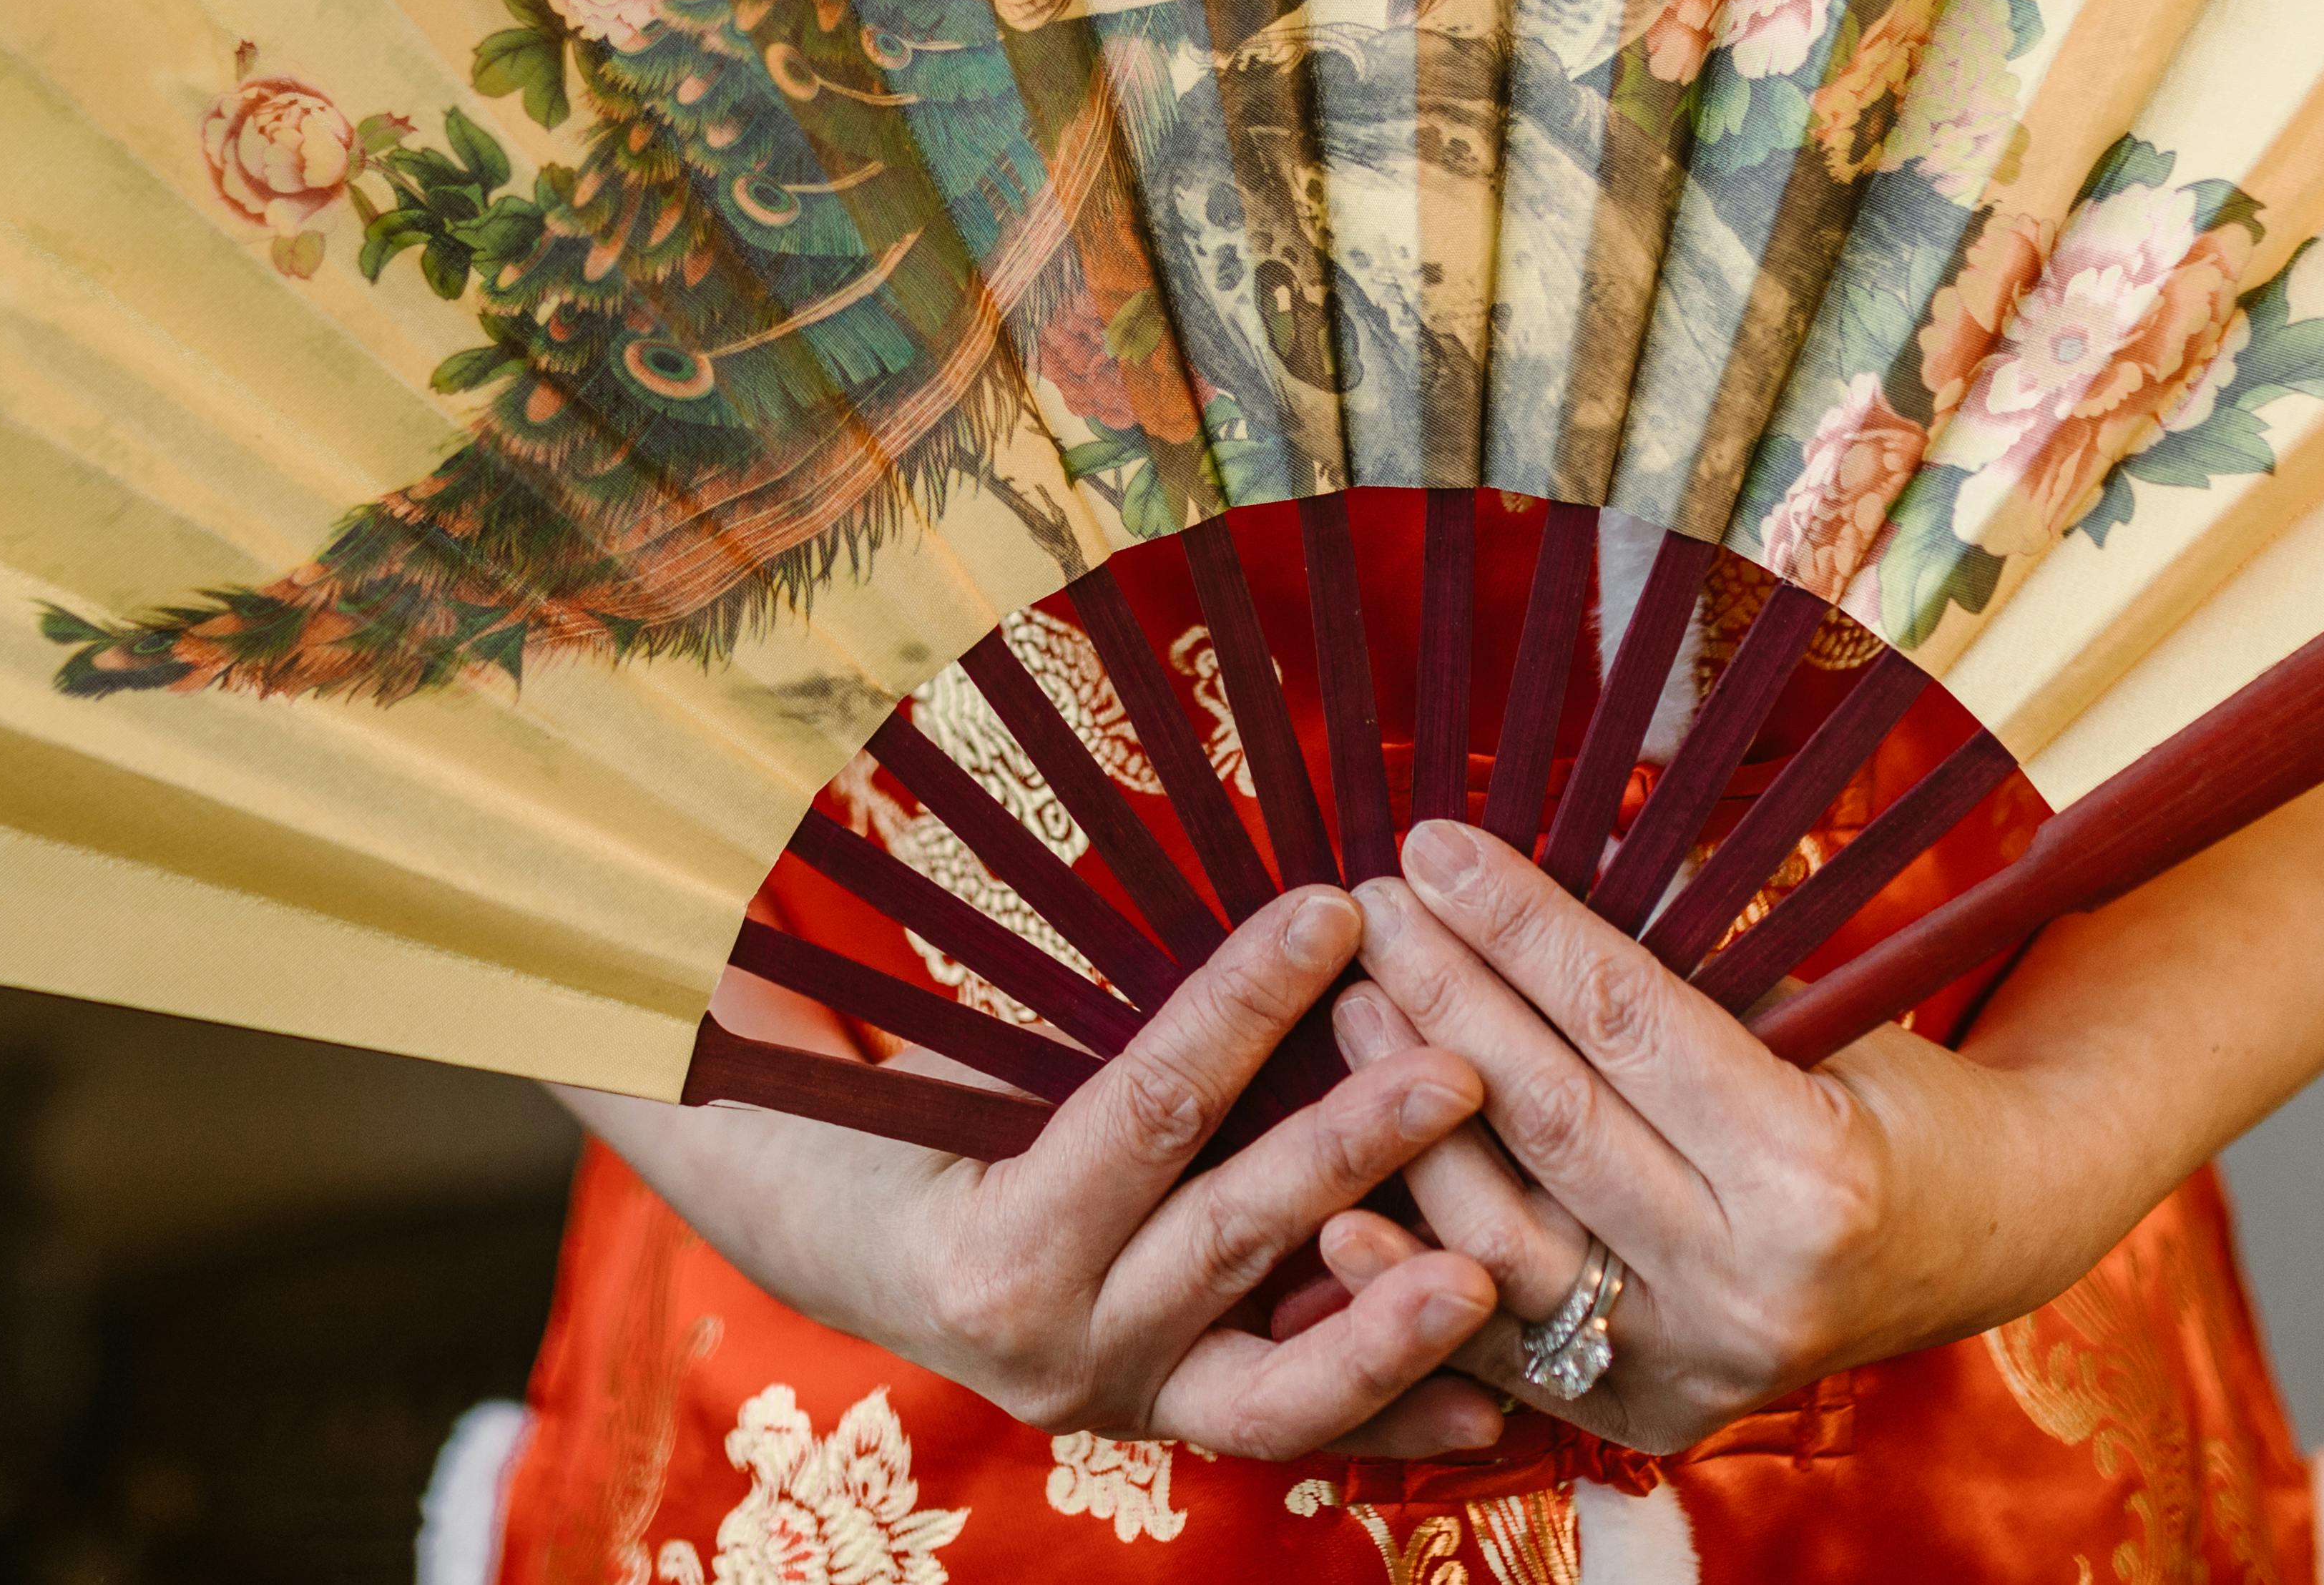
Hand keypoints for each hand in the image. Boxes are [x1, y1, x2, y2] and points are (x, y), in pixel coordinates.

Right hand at [574, 883, 1516, 1461]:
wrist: (829, 1243)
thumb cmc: (890, 1115)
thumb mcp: (957, 1053)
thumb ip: (1081, 999)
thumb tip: (1240, 892)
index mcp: (992, 1250)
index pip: (1149, 1106)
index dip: (1245, 1003)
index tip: (1337, 909)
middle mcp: (1053, 1347)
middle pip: (1228, 1238)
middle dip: (1352, 1151)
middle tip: (1461, 1069)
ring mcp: (1117, 1400)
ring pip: (1277, 1379)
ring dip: (1394, 1318)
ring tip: (1494, 1270)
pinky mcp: (1165, 1426)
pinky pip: (1293, 1430)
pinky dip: (1394, 1418)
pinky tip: (1492, 1407)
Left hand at [1337, 776, 2323, 1453]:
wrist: (1982, 1240)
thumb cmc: (1894, 1089)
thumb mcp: (1827, 996)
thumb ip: (1697, 932)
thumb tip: (1569, 823)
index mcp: (1814, 1170)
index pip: (1626, 1021)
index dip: (1517, 923)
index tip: (1432, 843)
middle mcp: (1751, 1284)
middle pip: (1551, 1117)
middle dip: (1441, 995)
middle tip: (1365, 903)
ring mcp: (1692, 1366)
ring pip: (1502, 1235)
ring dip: (1404, 1112)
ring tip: (1350, 1005)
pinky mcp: (1644, 1414)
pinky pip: (1497, 1342)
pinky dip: (1412, 1271)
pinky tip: (1342, 1196)